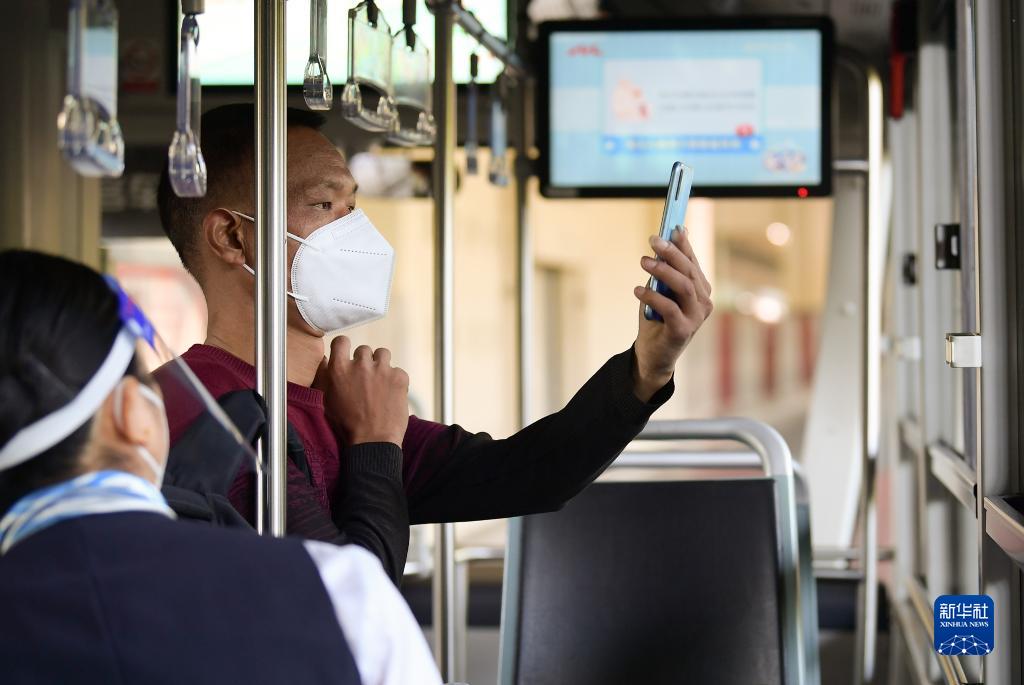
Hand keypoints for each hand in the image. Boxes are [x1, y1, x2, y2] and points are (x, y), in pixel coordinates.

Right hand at [312, 336, 409, 446]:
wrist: (373, 441)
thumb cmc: (348, 425)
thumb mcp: (328, 401)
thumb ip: (326, 377)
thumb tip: (326, 360)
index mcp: (339, 369)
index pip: (341, 341)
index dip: (344, 347)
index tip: (348, 355)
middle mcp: (360, 365)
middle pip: (363, 350)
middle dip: (365, 362)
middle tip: (366, 380)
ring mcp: (382, 369)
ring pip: (382, 353)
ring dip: (381, 364)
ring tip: (380, 382)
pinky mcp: (399, 376)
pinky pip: (397, 370)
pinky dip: (395, 380)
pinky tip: (391, 395)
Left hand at [632, 227, 712, 400]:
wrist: (652, 355)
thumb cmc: (656, 320)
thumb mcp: (660, 291)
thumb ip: (666, 271)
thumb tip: (665, 242)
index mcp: (700, 290)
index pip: (693, 262)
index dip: (684, 244)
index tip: (672, 226)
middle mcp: (703, 302)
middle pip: (689, 271)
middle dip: (672, 253)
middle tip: (653, 240)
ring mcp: (696, 317)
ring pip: (684, 287)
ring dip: (663, 271)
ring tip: (643, 261)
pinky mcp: (683, 331)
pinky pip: (670, 308)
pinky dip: (653, 297)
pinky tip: (638, 290)